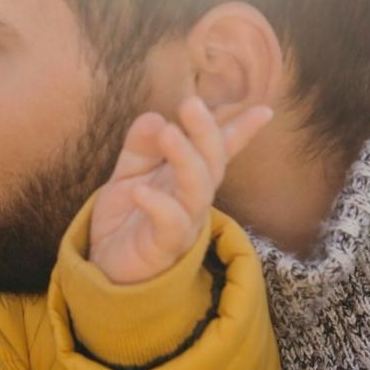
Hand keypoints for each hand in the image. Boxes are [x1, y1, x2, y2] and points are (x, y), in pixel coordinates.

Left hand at [89, 98, 271, 284]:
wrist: (105, 266)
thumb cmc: (126, 219)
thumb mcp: (128, 173)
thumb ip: (141, 146)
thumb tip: (156, 117)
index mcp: (187, 176)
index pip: (219, 150)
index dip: (240, 130)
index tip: (264, 109)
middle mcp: (192, 198)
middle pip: (212, 164)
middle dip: (206, 132)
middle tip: (191, 103)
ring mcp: (183, 223)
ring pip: (198, 190)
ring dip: (186, 159)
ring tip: (169, 132)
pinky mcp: (166, 247)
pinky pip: (170, 224)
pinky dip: (158, 206)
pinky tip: (139, 191)